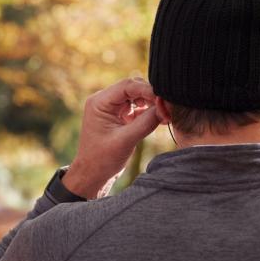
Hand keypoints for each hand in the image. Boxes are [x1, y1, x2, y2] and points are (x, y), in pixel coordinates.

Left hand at [62, 77, 159, 198]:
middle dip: (151, 96)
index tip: (164, 100)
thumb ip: (146, 122)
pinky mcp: (119, 116)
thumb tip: (165, 107)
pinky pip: (137, 107)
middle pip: (133, 88)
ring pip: (137, 96)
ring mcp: (112, 108)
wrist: (92, 174)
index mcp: (99, 102)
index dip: (148, 90)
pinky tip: (159, 119)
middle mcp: (104, 101)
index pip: (128, 86)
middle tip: (167, 109)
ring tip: (164, 115)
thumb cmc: (102, 160)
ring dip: (151, 104)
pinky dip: (148, 112)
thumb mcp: (126, 140)